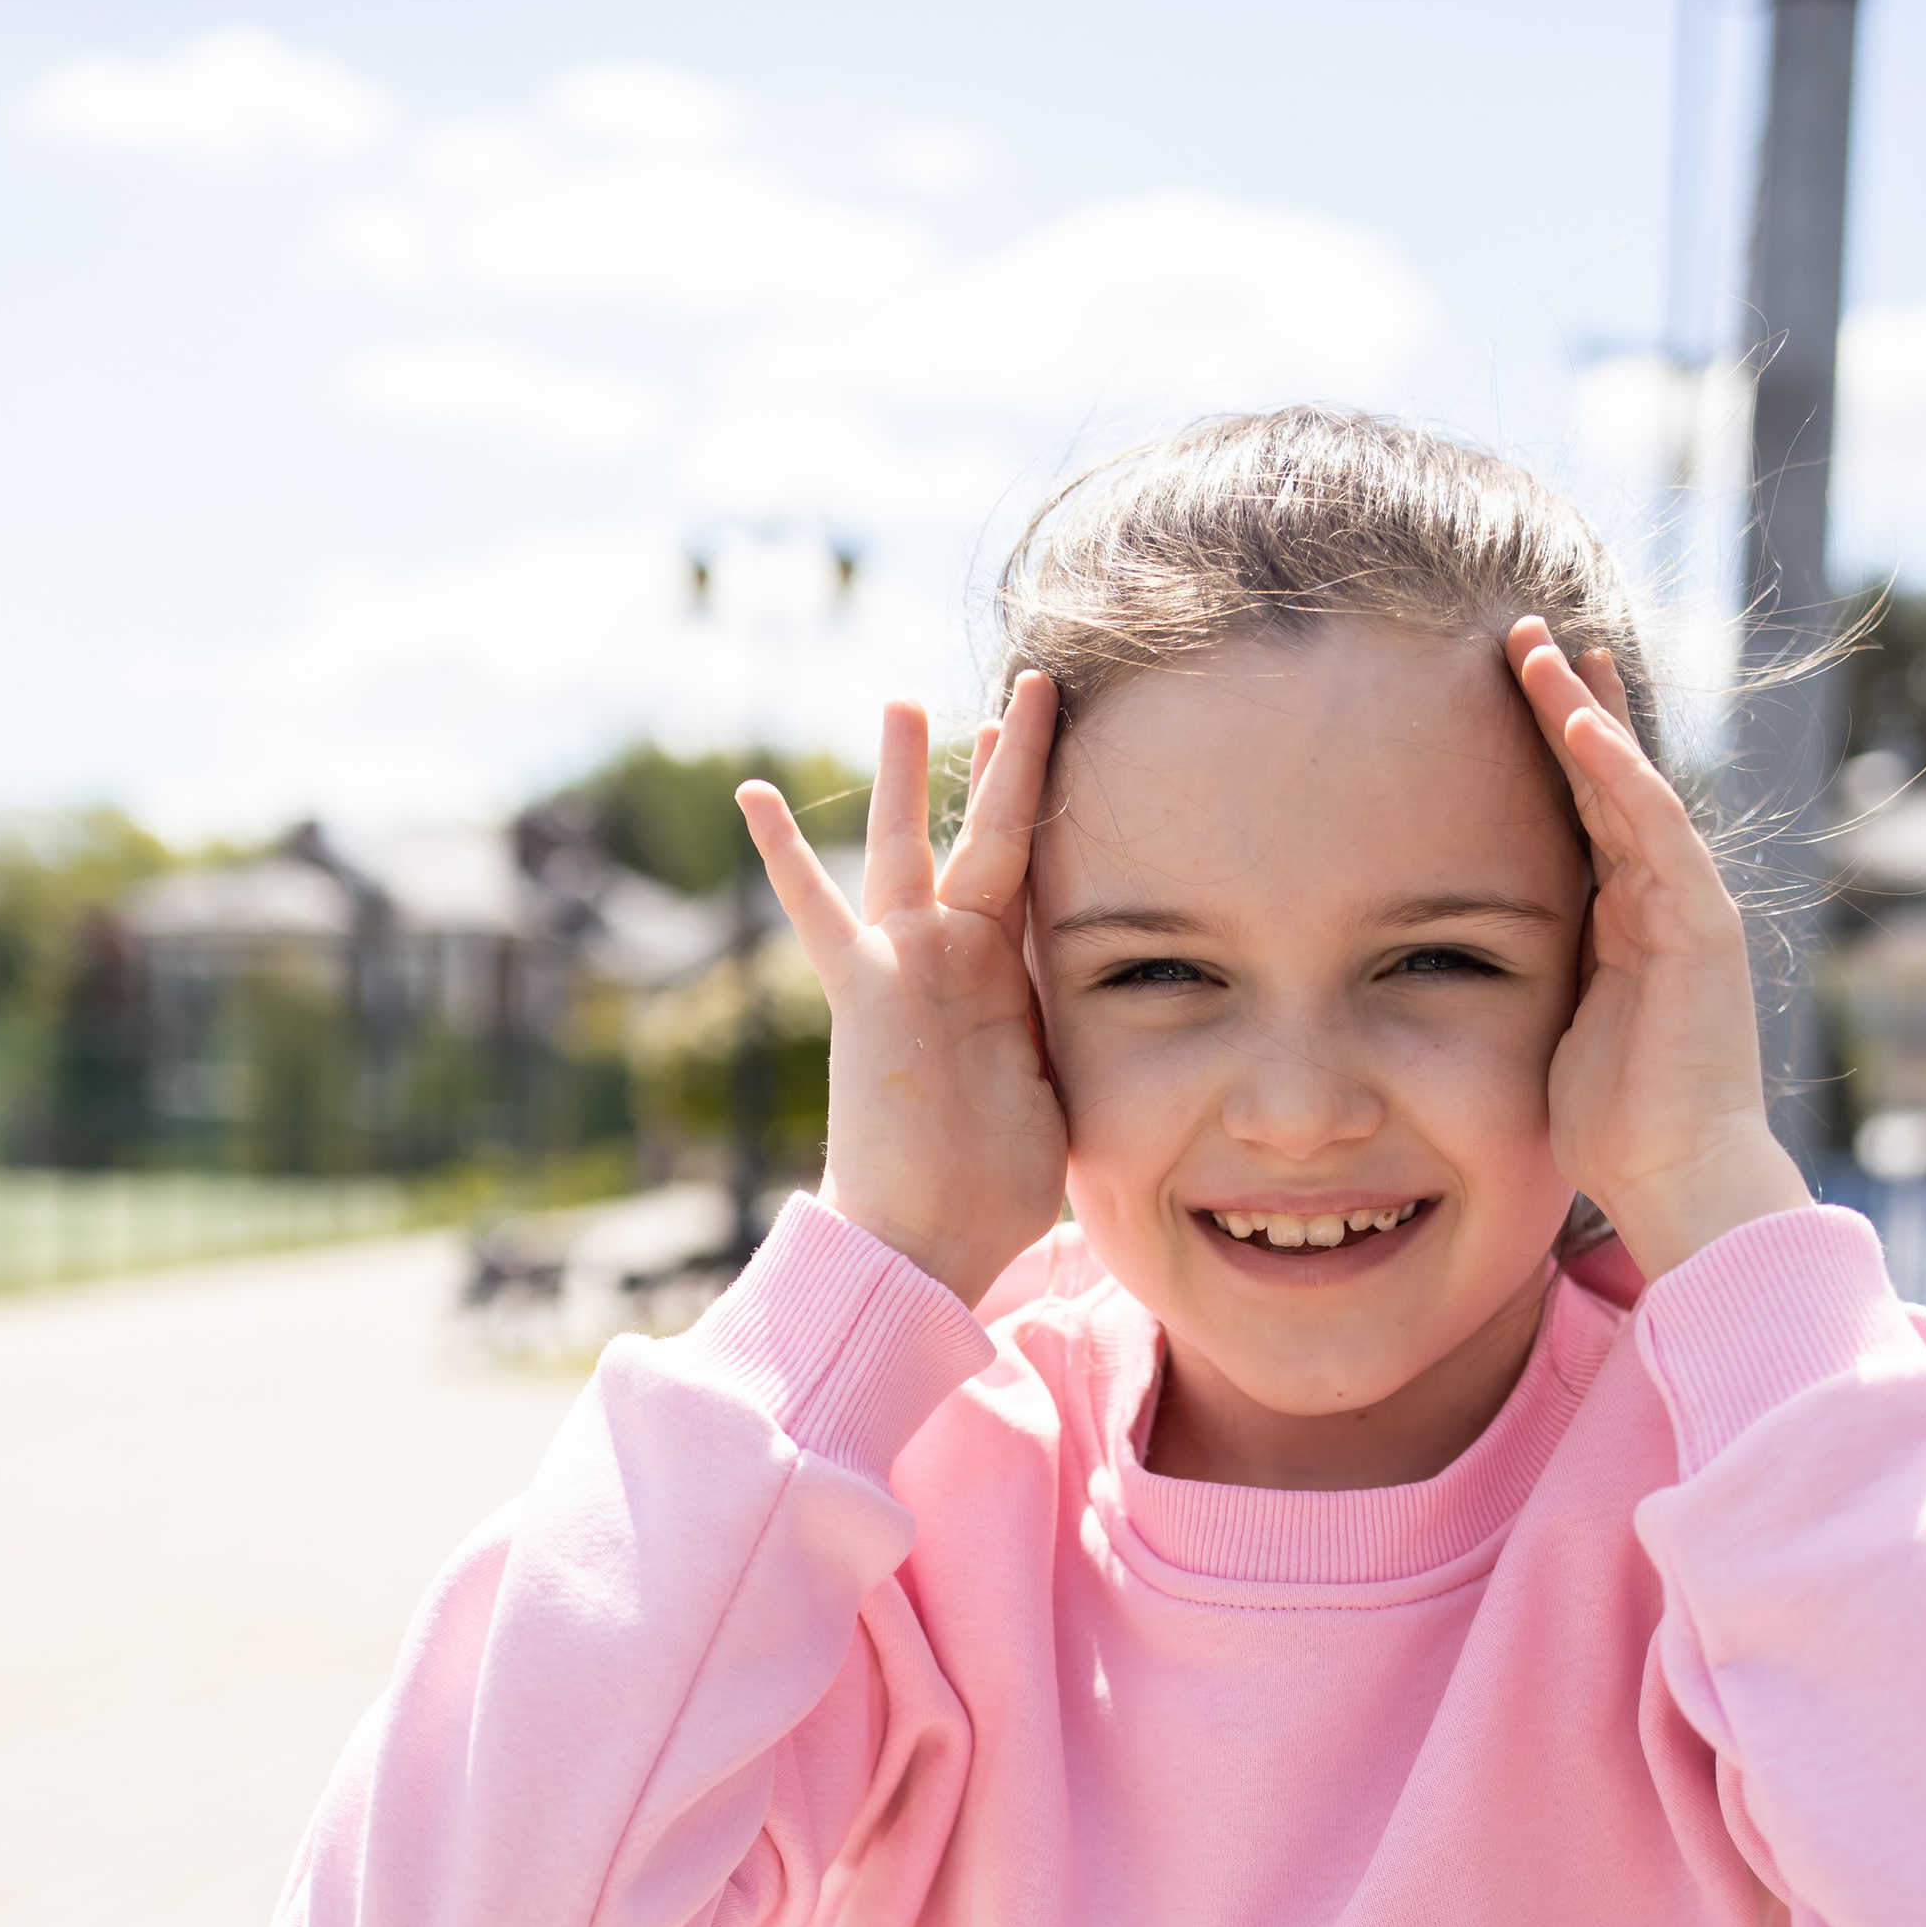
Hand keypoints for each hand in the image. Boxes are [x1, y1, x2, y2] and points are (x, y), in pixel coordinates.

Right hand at [736, 675, 1067, 1307]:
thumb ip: (1082, 1064)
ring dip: (907, 774)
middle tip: (1032, 689)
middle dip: (1010, 765)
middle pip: (988, 838)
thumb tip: (1172, 1099)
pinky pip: (817, 909)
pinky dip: (784, 856)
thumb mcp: (1065, 1109)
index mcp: (1005, 984)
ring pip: (909, 847)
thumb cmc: (992, 1197)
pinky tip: (753, 793)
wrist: (926, 1237)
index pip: (1036, 880)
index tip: (1065, 764)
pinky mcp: (866, 986)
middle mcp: (953, 962)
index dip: (1052, 821)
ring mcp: (905, 968)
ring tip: (906, 699)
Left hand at [1507, 621, 1808, 1279]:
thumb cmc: (1615, 1127)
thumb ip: (1537, 978)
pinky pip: (1653, 828)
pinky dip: (1618, 771)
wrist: (1680, 1178)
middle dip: (1567, 701)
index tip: (1505, 686)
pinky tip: (1578, 722)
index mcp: (1625, 921)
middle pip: (1608, 777)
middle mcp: (1661, 899)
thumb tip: (1465, 963)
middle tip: (1521, 632)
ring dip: (1584, 711)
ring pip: (1630, 782)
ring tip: (1541, 645)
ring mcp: (1686, 905)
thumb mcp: (1556, 1029)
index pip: (1584, 810)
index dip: (1547, 747)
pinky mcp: (1698, 924)